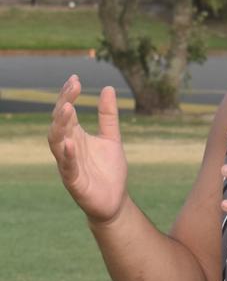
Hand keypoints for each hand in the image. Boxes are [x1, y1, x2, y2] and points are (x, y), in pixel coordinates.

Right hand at [48, 75, 127, 223]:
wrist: (115, 201)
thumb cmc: (109, 170)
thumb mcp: (112, 138)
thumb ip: (108, 116)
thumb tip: (108, 88)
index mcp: (76, 136)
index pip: (67, 112)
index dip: (68, 95)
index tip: (75, 79)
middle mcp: (68, 148)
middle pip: (59, 122)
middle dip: (64, 104)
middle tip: (72, 88)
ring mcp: (68, 164)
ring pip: (57, 142)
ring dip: (61, 125)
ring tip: (68, 108)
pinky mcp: (74, 181)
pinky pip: (67, 167)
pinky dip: (67, 155)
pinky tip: (69, 143)